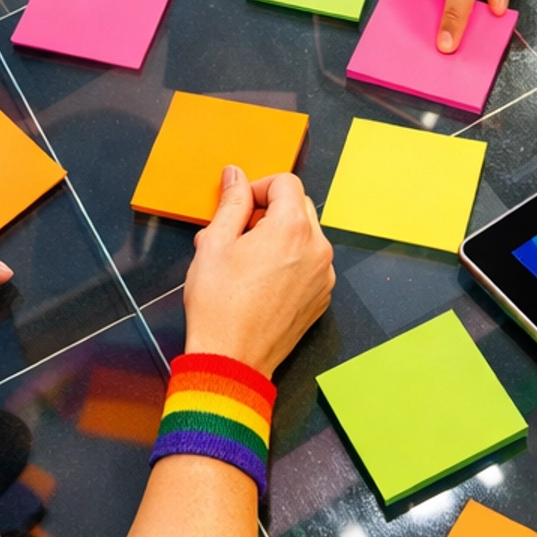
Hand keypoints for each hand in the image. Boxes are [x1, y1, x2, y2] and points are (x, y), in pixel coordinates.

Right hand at [182, 167, 333, 379]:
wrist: (231, 361)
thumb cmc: (218, 307)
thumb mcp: (214, 243)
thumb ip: (231, 202)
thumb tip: (236, 176)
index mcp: (292, 229)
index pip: (285, 182)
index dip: (258, 188)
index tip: (240, 205)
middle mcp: (317, 249)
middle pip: (299, 205)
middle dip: (269, 211)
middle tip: (238, 234)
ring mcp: (323, 275)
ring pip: (306, 235)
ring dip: (280, 235)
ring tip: (246, 260)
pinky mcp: (321, 297)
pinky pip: (310, 263)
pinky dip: (290, 261)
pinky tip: (261, 281)